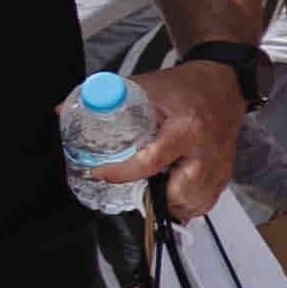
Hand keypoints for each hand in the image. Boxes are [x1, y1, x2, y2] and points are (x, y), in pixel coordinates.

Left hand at [100, 56, 248, 220]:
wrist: (224, 83)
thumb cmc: (185, 86)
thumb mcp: (145, 86)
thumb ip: (104, 98)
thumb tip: (62, 112)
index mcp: (186, 128)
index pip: (151, 161)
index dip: (121, 173)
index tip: (99, 172)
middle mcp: (205, 150)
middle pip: (180, 193)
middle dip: (155, 197)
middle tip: (138, 188)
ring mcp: (218, 163)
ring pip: (196, 203)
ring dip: (173, 204)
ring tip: (158, 190)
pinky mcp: (225, 171)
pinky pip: (206, 202)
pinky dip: (189, 203)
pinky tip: (176, 192)